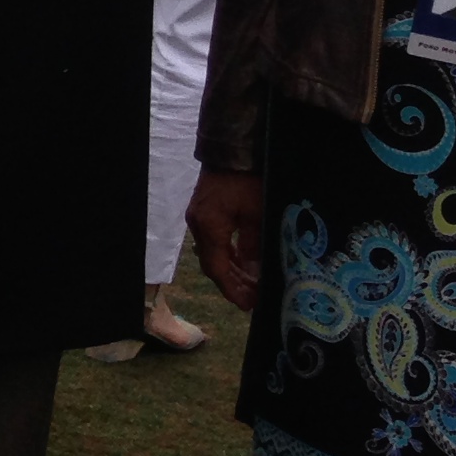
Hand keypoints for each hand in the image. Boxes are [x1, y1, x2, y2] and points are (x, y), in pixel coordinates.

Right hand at [186, 169, 266, 310]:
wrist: (232, 151)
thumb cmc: (247, 181)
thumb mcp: (257, 213)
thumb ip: (254, 244)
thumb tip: (255, 271)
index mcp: (210, 227)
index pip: (217, 267)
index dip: (232, 288)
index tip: (247, 304)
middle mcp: (199, 226)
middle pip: (212, 263)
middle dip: (232, 283)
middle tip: (252, 299)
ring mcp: (198, 218)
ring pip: (213, 253)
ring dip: (231, 270)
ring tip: (250, 285)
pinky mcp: (203, 212)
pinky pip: (214, 241)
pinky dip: (228, 255)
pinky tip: (242, 263)